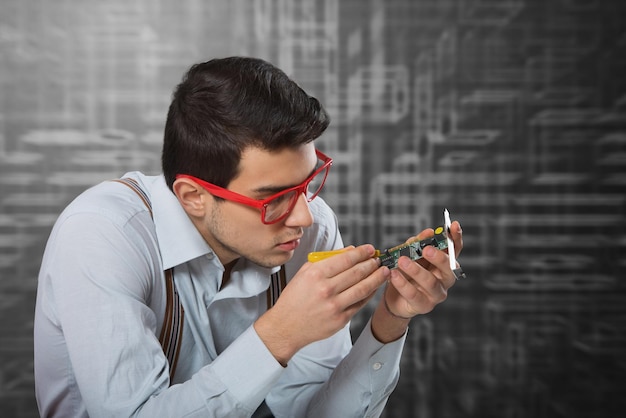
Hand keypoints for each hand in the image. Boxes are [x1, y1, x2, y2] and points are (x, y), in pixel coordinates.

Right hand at [255, 244, 389, 364]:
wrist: (286, 326)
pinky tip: (374, 287)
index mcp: (315, 274)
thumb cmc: (294, 298)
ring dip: (376, 278)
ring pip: (363, 288)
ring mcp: (334, 306)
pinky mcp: (340, 320)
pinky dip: (369, 294)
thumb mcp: (305, 273)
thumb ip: (326, 260)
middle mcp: (326, 289)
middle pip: (357, 273)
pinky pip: (360, 304)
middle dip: (371, 263)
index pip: (345, 259)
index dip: (361, 253)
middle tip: (378, 259)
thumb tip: (350, 251)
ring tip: (383, 271)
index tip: (370, 249)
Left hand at [372, 221, 462, 341]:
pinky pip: (413, 294)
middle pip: (448, 268)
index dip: (455, 238)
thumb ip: (417, 244)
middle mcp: (444, 279)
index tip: (453, 225)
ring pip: (430, 282)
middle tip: (426, 249)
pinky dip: (402, 283)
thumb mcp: (410, 256)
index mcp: (443, 265)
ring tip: (402, 261)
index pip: (454, 250)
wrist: (394, 298)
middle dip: (438, 257)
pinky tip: (393, 275)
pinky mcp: (424, 305)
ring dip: (416, 270)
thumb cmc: (406, 274)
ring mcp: (436, 294)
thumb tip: (427, 232)